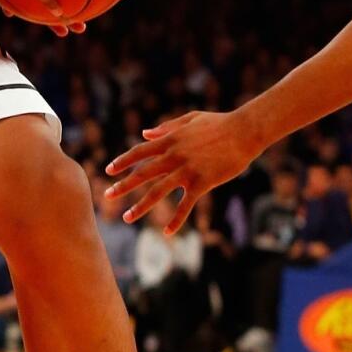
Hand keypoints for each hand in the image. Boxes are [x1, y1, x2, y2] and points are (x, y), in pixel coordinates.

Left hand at [105, 109, 260, 231]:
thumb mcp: (189, 119)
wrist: (244, 131)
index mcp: (169, 140)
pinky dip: (176, 220)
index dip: (122, 161)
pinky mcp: (202, 183)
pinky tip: (166, 233)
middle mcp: (173, 156)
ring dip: (140, 206)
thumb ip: (166, 127)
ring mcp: (186, 170)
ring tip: (126, 218)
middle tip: (106, 196)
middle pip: (141, 174)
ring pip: (157, 192)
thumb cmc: (219, 123)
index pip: (139, 152)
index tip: (108, 170)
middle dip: (122, 186)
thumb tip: (145, 133)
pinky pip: (186, 205)